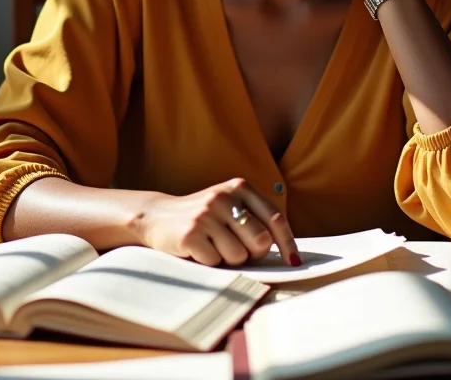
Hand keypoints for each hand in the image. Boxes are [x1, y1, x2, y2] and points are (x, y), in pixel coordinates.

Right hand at [135, 178, 300, 267]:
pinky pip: (215, 262)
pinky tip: (197, 250)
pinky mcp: (190, 234)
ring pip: (238, 255)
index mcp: (239, 187)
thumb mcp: (229, 206)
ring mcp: (206, 215)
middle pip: (260, 241)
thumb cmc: (203, 217)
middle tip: (236, 250)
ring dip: (228, 259)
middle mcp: (223, 197)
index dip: (287, 242)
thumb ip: (255, 219)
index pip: (274, 218)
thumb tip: (288, 252)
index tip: (293, 261)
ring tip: (213, 246)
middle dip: (252, 253)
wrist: (157, 216)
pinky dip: (209, 263)